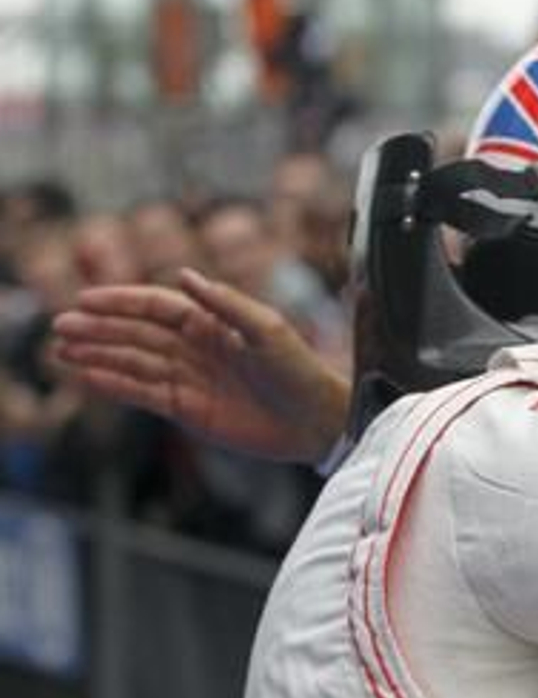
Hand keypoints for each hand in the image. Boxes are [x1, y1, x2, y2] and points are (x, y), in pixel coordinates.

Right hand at [52, 269, 350, 463]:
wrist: (317, 421)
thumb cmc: (299, 371)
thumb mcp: (268, 330)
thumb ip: (226, 304)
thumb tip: (184, 276)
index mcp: (211, 322)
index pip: (156, 306)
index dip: (121, 301)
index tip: (85, 299)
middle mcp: (194, 347)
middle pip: (136, 333)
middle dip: (99, 329)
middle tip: (60, 328)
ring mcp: (188, 378)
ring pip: (133, 362)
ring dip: (98, 355)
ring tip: (62, 352)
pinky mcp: (188, 409)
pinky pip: (144, 394)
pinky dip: (116, 386)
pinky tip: (88, 378)